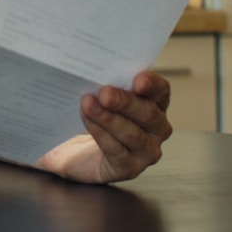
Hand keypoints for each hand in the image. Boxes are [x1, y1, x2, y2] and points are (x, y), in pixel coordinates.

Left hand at [37, 70, 172, 183]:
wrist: (70, 149)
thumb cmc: (89, 114)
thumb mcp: (96, 92)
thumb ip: (102, 79)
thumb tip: (93, 63)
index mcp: (154, 104)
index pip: (161, 91)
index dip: (152, 84)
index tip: (138, 79)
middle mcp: (156, 128)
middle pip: (148, 113)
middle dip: (125, 102)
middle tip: (104, 92)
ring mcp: (146, 150)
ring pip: (133, 134)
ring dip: (109, 119)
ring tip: (89, 105)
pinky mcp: (129, 168)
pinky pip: (118, 152)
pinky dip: (102, 135)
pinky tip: (88, 122)